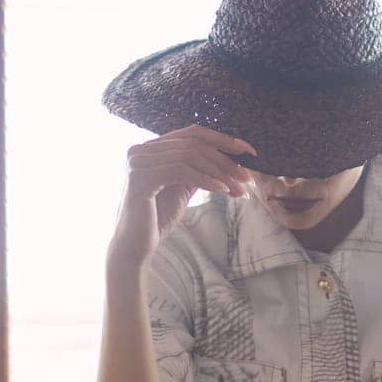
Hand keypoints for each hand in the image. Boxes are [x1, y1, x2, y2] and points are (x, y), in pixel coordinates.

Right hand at [107, 123, 258, 270]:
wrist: (133, 247)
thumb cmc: (156, 220)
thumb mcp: (181, 190)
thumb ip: (195, 172)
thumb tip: (224, 161)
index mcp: (150, 149)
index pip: (192, 134)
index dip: (222, 139)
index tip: (248, 151)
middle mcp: (141, 150)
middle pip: (193, 144)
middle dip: (225, 160)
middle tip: (248, 178)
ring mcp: (138, 162)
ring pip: (189, 155)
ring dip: (219, 172)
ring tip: (239, 189)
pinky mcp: (140, 178)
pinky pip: (180, 170)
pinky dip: (205, 179)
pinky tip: (223, 190)